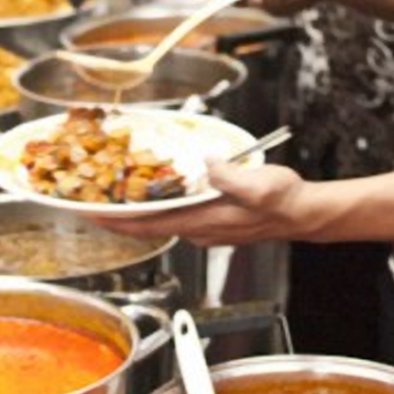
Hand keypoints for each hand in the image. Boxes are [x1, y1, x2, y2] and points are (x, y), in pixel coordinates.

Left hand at [91, 162, 312, 246]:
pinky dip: (158, 209)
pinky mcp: (212, 223)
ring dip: (137, 213)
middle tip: (92, 204)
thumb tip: (207, 163)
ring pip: (161, 223)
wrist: (301, 214)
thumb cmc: (282, 202)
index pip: (149, 225)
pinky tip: (156, 196)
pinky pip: (176, 218)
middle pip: (147, 227)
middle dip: (118, 218)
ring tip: (116, 198)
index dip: (118, 222)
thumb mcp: (257, 185)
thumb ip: (228, 176)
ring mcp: (204, 229)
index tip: (93, 216)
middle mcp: (198, 230)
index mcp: (202, 222)